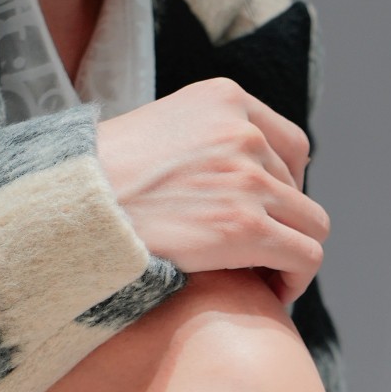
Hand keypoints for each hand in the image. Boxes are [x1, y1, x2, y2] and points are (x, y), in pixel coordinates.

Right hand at [97, 78, 329, 305]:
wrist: (78, 205)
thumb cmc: (106, 177)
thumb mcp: (163, 129)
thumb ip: (209, 140)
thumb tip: (241, 172)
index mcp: (226, 99)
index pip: (292, 146)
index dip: (286, 187)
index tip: (266, 214)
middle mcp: (245, 133)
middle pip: (300, 190)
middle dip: (283, 224)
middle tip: (258, 254)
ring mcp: (250, 181)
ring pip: (312, 226)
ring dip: (292, 255)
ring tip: (266, 276)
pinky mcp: (248, 229)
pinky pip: (306, 257)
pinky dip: (297, 279)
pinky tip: (274, 292)